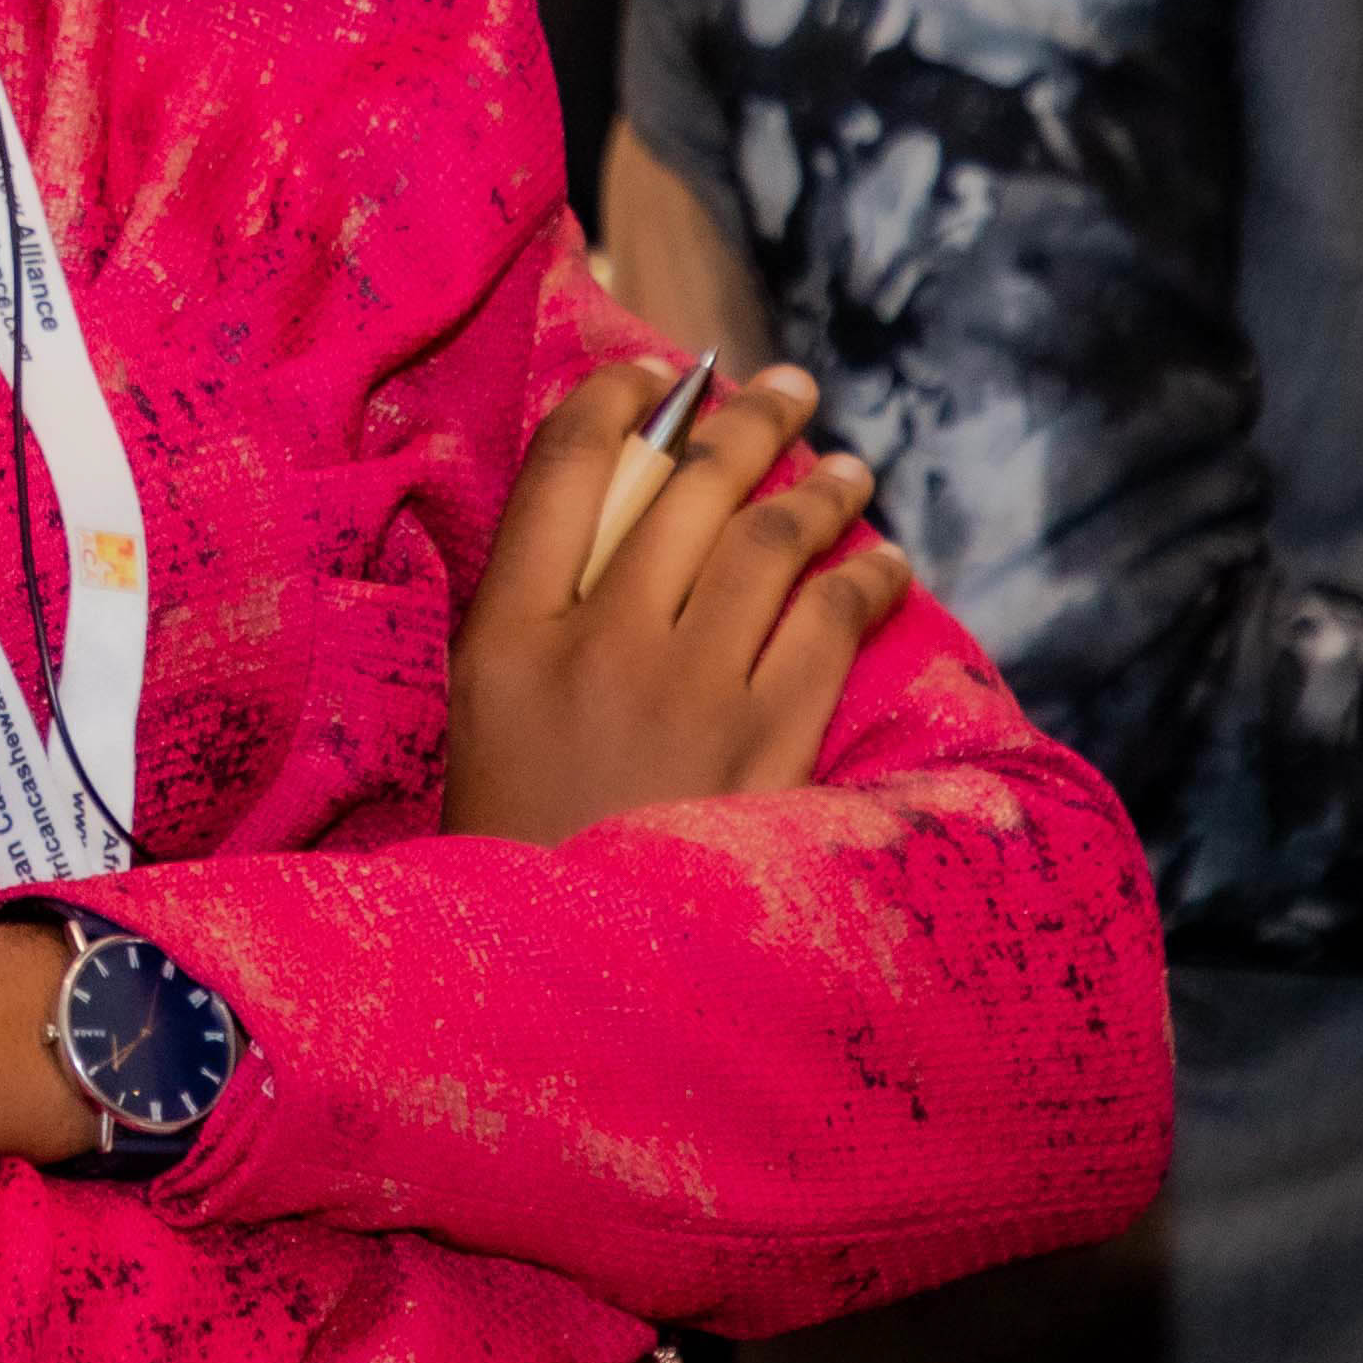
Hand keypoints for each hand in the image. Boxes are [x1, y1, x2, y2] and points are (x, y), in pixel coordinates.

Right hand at [443, 358, 902, 845]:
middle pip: (686, 485)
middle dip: (746, 419)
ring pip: (769, 540)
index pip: (564, 468)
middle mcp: (599, 643)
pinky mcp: (767, 745)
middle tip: (785, 387)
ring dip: (819, 486)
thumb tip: (609, 518)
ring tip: (848, 465)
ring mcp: (689, 691)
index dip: (620, 399)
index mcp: (506, 633)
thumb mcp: (480, 721)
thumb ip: (530, 620)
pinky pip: (831, 626)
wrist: (557, 985)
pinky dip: (865, 579)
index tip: (660, 377)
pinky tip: (881, 565)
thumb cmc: (511, 845)